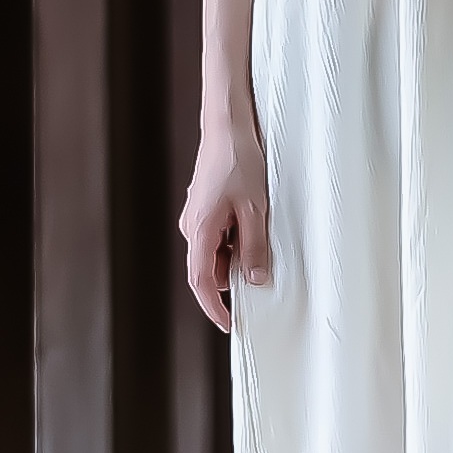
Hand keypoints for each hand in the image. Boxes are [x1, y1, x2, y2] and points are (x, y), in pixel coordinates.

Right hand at [179, 114, 272, 330]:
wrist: (226, 128)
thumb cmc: (239, 162)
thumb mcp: (256, 210)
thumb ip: (254, 248)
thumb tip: (255, 279)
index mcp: (200, 231)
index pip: (201, 282)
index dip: (214, 308)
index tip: (229, 325)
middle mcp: (192, 227)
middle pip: (209, 269)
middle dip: (233, 276)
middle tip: (260, 269)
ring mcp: (195, 218)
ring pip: (215, 252)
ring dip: (235, 254)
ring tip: (258, 231)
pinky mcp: (202, 209)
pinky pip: (216, 237)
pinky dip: (233, 240)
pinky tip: (250, 221)